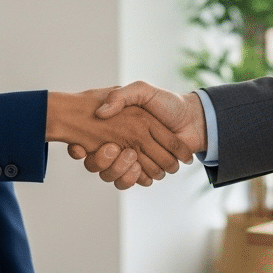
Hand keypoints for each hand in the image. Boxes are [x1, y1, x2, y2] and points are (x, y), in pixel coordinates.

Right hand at [46, 88, 191, 183]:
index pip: (89, 144)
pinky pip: (133, 181)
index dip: (80, 149)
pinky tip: (138, 166)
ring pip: (114, 176)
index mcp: (117, 127)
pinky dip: (134, 177)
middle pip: (99, 165)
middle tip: (112, 148)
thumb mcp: (142, 91)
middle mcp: (121, 144)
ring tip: (131, 156)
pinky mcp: (147, 170)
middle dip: (103, 161)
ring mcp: (134, 159)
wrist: (192, 118)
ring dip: (119, 169)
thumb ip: (121, 96)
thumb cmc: (167, 103)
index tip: (80, 148)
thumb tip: (101, 113)